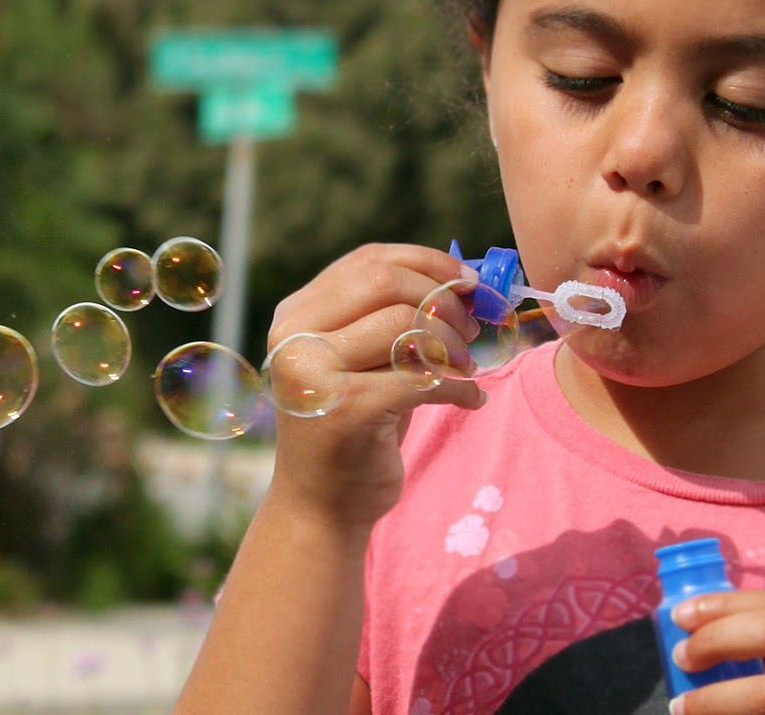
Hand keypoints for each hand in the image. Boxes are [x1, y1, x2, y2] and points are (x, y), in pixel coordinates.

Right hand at [260, 243, 485, 533]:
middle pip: (385, 284)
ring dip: (453, 345)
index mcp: (296, 315)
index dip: (428, 263)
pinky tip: (470, 400)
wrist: (323, 504)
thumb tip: (462, 278)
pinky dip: (459, 387)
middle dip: (442, 302)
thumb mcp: (364, 359)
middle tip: (471, 331)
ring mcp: (313, 375)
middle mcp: (294, 337)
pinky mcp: (344, 411)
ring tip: (465, 369)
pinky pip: (422, 378)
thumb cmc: (356, 425)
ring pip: (405, 326)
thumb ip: (393, 315)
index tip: (468, 283)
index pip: (368, 261)